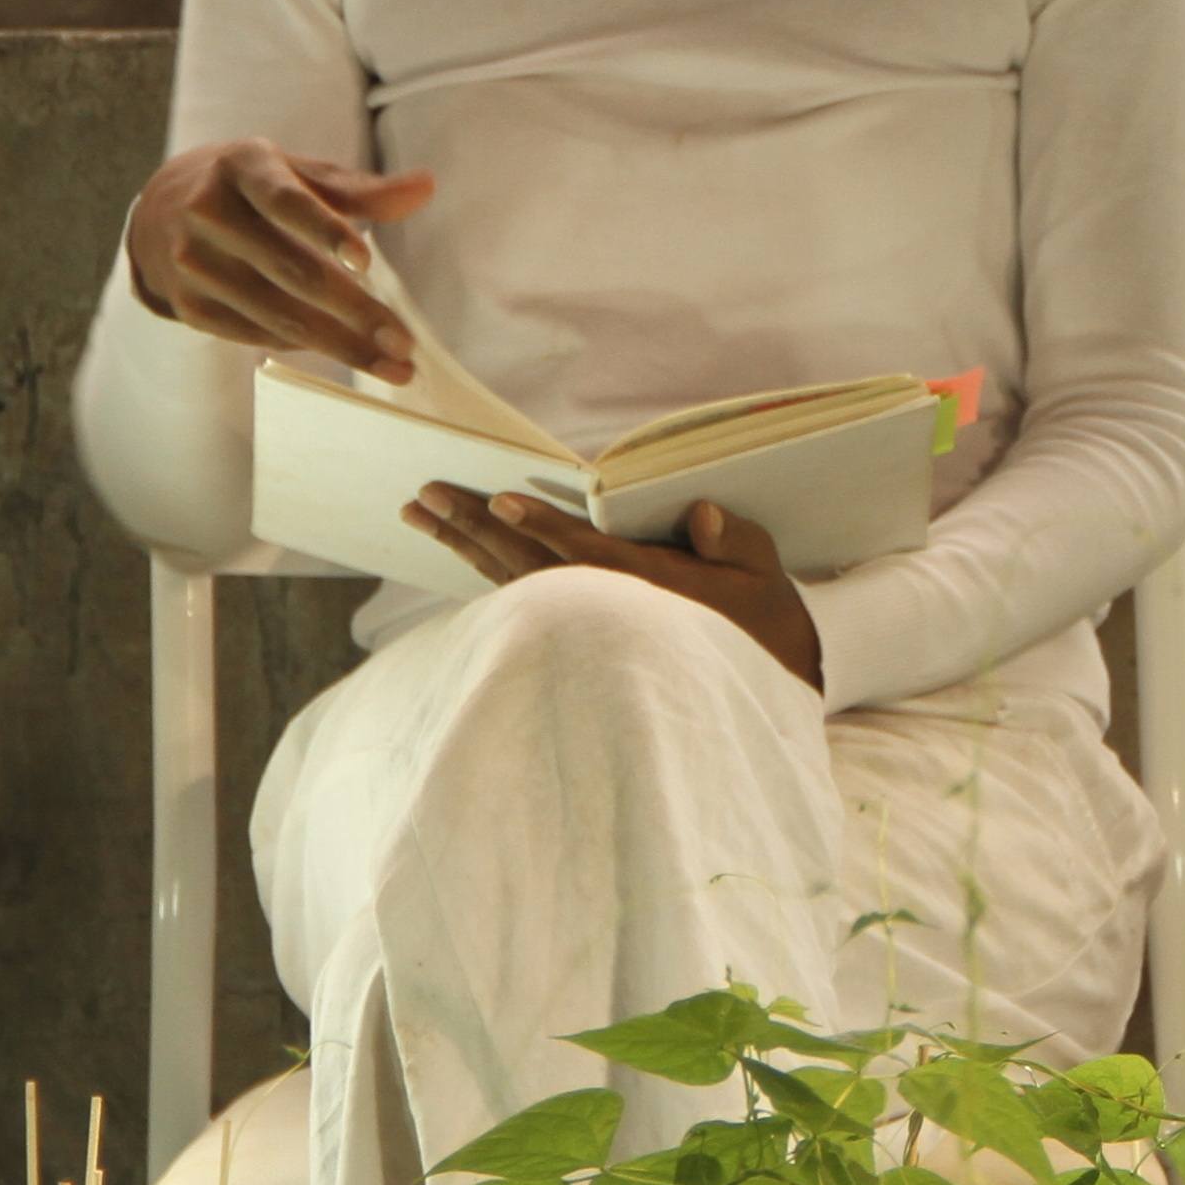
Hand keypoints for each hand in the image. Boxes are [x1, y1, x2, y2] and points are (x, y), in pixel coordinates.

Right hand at [125, 139, 435, 378]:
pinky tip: (342, 350)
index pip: (286, 201)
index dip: (325, 231)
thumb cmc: (252, 188)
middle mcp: (208, 213)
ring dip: (340, 346)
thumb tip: (425, 188)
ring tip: (393, 366)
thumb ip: (360, 189)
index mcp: (242, 167)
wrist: (162, 211)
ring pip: (277, 314)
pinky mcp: (189, 306)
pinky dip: (304, 345)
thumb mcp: (298, 173)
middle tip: (403, 342)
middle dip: (354, 312)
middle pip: (290, 270)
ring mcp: (193, 263)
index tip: (366, 262)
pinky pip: (257, 334)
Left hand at [401, 490, 821, 692]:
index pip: (584, 553)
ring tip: (420, 514)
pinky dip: (481, 572)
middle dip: (474, 526)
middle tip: (425, 494)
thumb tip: (702, 514)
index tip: (502, 500)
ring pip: (510, 582)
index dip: (543, 525)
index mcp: (647, 588)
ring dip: (463, 545)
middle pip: (525, 564)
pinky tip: (456, 549)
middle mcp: (602, 611)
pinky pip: (516, 601)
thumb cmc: (758, 622)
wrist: (751, 690)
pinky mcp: (571, 638)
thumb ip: (736, 541)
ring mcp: (582, 629)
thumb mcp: (763, 576)